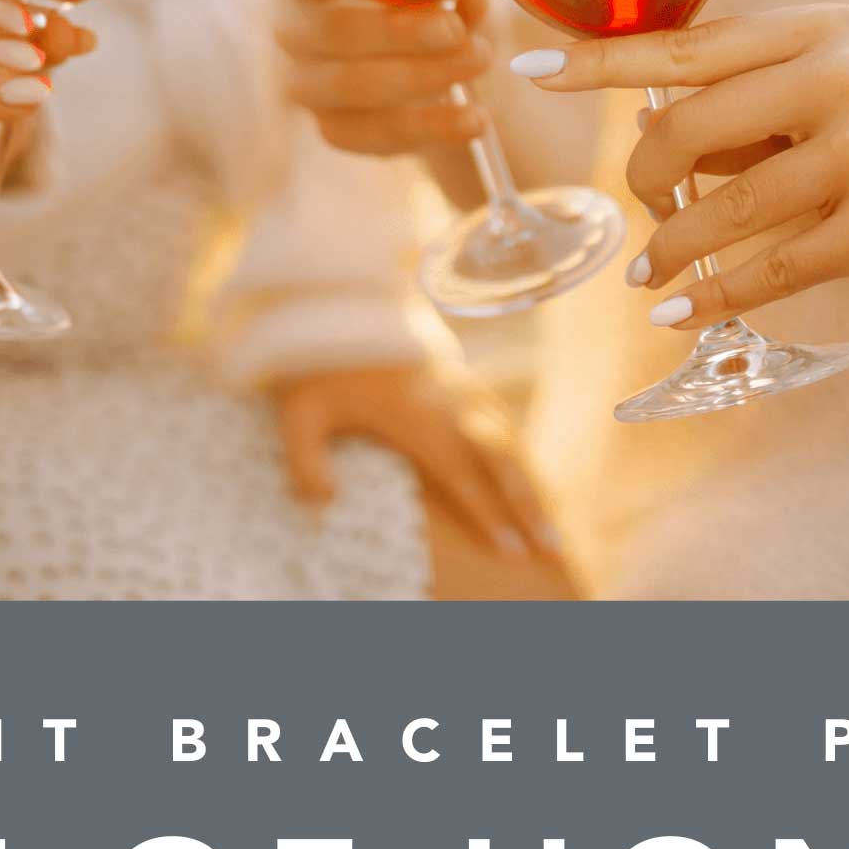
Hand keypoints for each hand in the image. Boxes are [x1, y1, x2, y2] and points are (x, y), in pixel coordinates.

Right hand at [268, 0, 489, 155]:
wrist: (426, 79)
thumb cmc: (422, 12)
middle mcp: (296, 32)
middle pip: (330, 30)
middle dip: (396, 31)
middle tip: (453, 29)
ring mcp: (308, 86)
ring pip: (351, 86)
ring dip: (422, 76)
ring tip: (479, 61)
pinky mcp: (336, 130)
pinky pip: (378, 133)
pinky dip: (433, 126)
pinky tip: (475, 119)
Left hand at [272, 362, 562, 566]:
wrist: (341, 297)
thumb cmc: (315, 361)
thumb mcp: (297, 410)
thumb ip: (306, 460)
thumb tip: (324, 504)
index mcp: (416, 416)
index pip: (460, 474)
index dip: (488, 514)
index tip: (512, 550)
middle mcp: (449, 402)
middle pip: (501, 461)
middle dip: (530, 508)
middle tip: (551, 551)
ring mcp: (460, 387)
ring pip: (510, 441)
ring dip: (533, 485)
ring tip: (551, 528)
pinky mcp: (461, 376)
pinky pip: (502, 419)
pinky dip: (520, 453)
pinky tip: (528, 478)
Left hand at [513, 5, 848, 330]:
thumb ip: (766, 92)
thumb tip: (656, 127)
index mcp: (823, 28)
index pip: (684, 43)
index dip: (599, 60)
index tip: (529, 66)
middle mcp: (840, 75)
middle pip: (684, 129)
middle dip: (645, 182)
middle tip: (643, 212)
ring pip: (721, 212)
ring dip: (670, 251)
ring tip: (647, 273)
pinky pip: (769, 270)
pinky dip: (714, 297)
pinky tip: (681, 313)